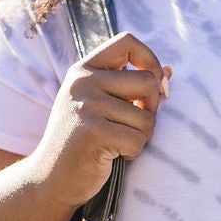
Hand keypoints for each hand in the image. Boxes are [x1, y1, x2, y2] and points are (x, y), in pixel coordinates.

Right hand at [41, 31, 169, 199]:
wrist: (50, 179)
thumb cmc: (82, 142)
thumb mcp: (100, 106)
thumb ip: (130, 87)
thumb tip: (169, 70)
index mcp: (84, 70)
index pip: (127, 41)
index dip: (150, 60)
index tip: (157, 86)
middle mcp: (83, 82)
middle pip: (148, 81)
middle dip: (152, 109)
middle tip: (134, 126)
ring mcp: (86, 106)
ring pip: (147, 117)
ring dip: (142, 137)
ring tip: (118, 144)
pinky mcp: (93, 132)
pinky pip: (137, 140)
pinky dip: (133, 153)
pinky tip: (113, 156)